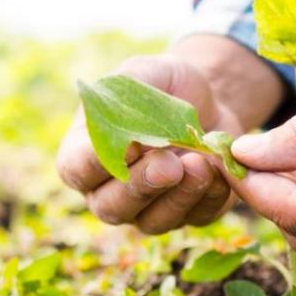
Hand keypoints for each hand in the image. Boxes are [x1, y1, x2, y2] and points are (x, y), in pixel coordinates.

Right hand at [57, 54, 241, 233]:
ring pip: (154, 221)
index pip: (77, 170)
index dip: (96, 164)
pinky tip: (218, 169)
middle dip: (141, 186)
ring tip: (199, 164)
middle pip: (112, 207)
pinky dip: (210, 196)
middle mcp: (110, 190)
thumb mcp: (142, 74)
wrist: (209, 98)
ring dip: (178, 196)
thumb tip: (128, 139)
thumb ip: (125, 99)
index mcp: (86, 154)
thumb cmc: (163, 85)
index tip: (126, 145)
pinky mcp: (190, 213)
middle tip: (168, 164)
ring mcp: (149, 208)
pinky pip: (196, 217)